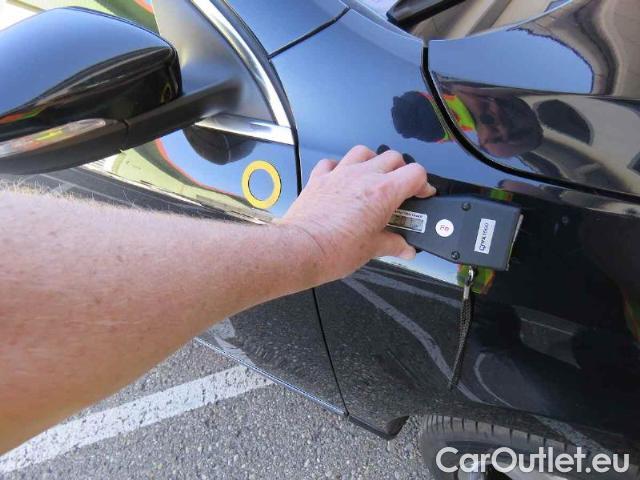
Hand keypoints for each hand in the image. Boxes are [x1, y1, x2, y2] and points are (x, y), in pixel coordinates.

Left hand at [278, 145, 435, 283]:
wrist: (301, 249)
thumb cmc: (335, 250)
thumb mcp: (372, 250)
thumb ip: (393, 244)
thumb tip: (405, 248)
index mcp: (383, 192)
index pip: (416, 173)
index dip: (423, 184)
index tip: (422, 195)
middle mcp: (363, 176)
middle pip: (393, 157)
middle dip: (401, 170)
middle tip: (400, 189)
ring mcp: (339, 173)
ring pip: (363, 152)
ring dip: (372, 161)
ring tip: (373, 177)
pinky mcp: (319, 178)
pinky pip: (332, 162)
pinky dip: (340, 167)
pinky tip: (342, 180)